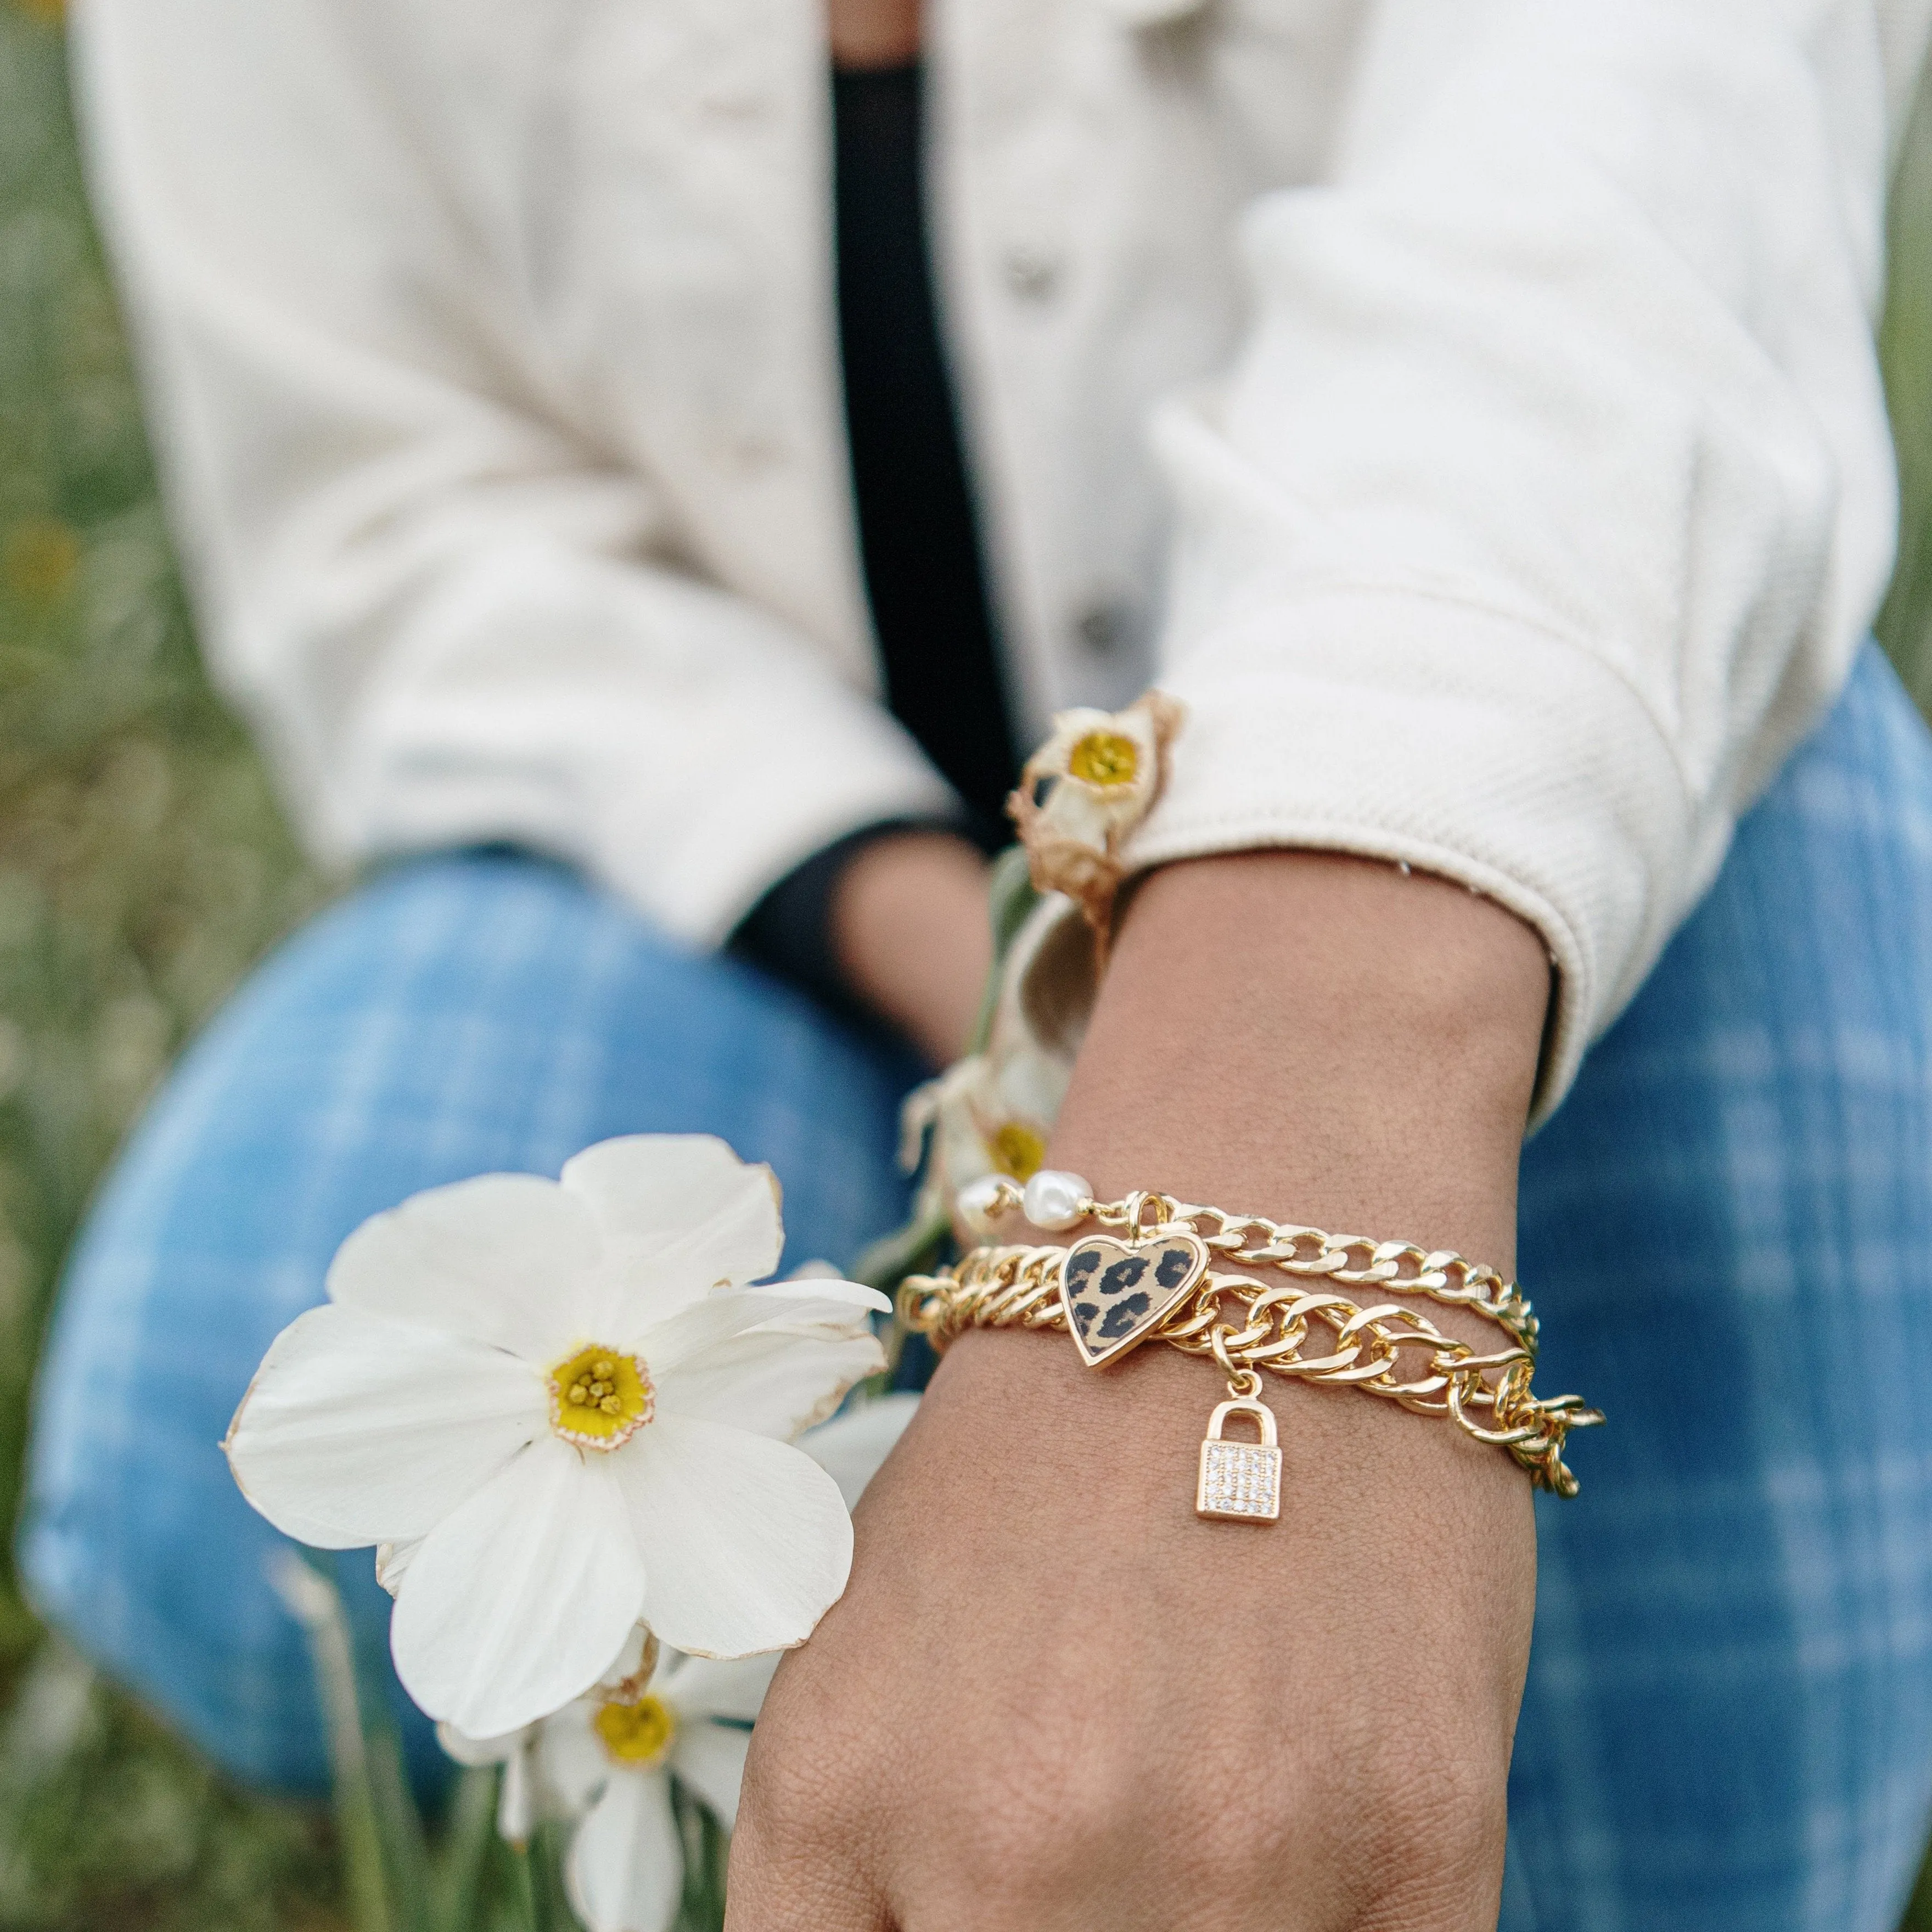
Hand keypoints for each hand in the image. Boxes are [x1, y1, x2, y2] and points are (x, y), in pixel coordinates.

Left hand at [733, 853, 1549, 1929]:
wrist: (1249, 1265)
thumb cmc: (1044, 1451)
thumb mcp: (867, 1639)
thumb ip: (860, 1857)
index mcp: (839, 1797)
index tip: (970, 1910)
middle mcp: (1010, 1855)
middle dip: (1052, 1928)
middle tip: (1109, 1834)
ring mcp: (1226, 1860)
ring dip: (1212, 1923)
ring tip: (1212, 1804)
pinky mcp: (1423, 1842)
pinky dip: (1335, 1928)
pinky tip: (1317, 1826)